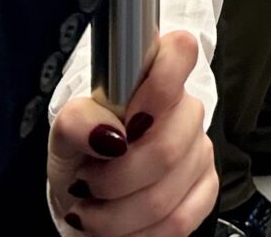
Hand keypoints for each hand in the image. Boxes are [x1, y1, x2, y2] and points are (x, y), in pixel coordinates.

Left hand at [47, 31, 214, 236]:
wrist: (85, 193)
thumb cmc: (81, 152)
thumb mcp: (64, 132)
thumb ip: (78, 121)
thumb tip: (109, 135)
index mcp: (152, 75)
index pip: (181, 51)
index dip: (161, 85)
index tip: (128, 119)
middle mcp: (185, 108)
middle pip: (168, 147)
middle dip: (114, 179)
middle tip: (85, 183)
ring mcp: (200, 149)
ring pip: (167, 193)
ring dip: (115, 215)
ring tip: (90, 210)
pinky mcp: (206, 188)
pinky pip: (179, 221)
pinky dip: (137, 233)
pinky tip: (117, 225)